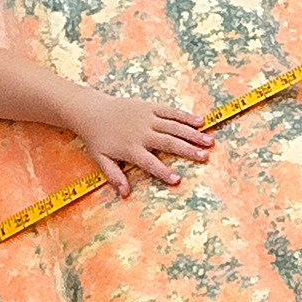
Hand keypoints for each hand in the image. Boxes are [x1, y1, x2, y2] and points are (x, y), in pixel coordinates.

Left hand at [72, 91, 216, 196]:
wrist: (91, 111)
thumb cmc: (97, 138)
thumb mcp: (101, 160)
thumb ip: (114, 176)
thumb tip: (124, 194)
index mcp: (131, 148)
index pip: (150, 163)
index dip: (163, 172)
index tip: (177, 180)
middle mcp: (142, 133)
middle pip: (168, 143)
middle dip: (188, 150)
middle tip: (205, 157)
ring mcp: (147, 118)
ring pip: (174, 127)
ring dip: (193, 134)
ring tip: (209, 141)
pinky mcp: (150, 107)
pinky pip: (170, 111)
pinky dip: (185, 116)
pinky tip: (200, 121)